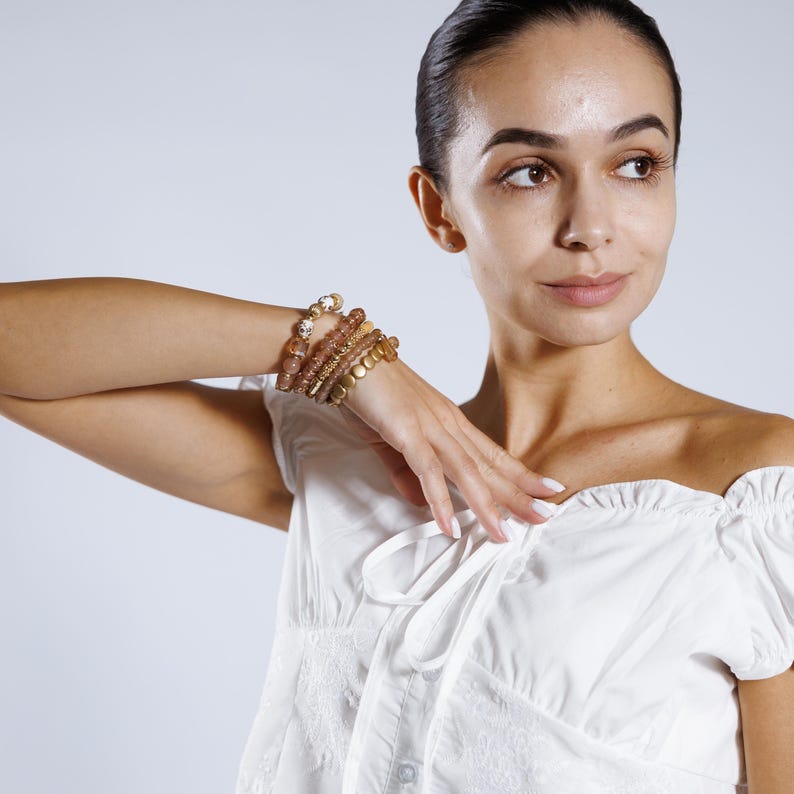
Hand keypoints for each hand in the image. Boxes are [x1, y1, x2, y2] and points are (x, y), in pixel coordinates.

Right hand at [338, 358, 564, 542]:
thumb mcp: (392, 438)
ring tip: (503, 534)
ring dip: (486, 505)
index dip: (521, 474)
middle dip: (518, 494)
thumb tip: (420, 503)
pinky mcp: (405, 429)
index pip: (492, 454)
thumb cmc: (370, 391)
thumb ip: (405, 473)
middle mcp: (447, 423)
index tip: (547, 492)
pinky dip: (439, 500)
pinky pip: (427, 470)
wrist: (345, 355)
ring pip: (466, 471)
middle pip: (488, 465)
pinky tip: (449, 525)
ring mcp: (428, 425)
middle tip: (545, 518)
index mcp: (449, 422)